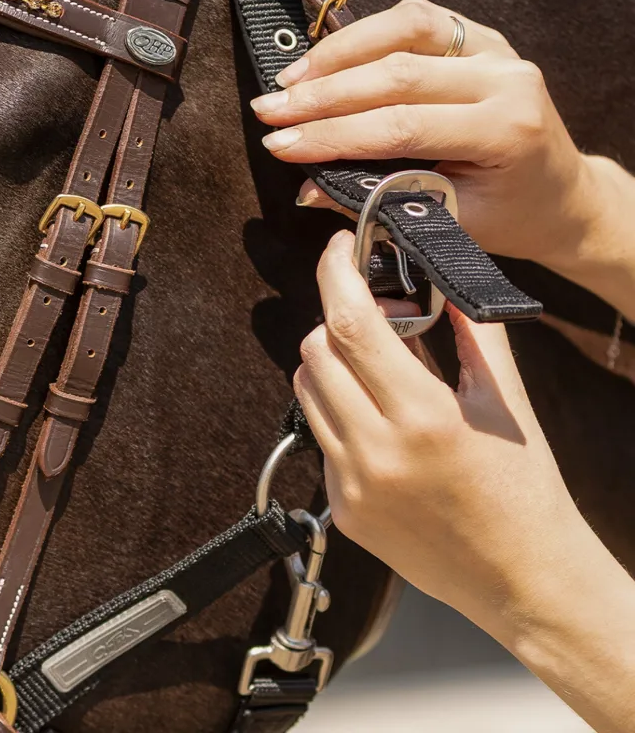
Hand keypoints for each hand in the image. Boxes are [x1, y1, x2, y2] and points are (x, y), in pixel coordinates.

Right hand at [250, 0, 598, 267]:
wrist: (558, 194)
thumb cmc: (509, 218)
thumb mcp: (447, 225)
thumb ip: (379, 202)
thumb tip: (309, 189)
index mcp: (505, 129)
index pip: (400, 126)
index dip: (333, 136)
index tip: (281, 145)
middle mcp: (505, 77)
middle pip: (396, 72)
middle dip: (322, 94)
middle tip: (269, 110)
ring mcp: (496, 49)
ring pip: (405, 28)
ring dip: (339, 53)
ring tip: (290, 81)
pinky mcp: (481, 38)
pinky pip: (417, 20)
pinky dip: (367, 35)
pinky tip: (329, 58)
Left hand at [295, 232, 634, 732]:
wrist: (522, 581)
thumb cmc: (526, 493)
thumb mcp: (507, 404)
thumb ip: (471, 334)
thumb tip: (442, 285)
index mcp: (423, 420)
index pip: (350, 325)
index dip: (335, 275)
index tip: (338, 251)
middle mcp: (376, 454)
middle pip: (314, 353)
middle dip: (333, 319)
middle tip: (370, 316)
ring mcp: (350, 487)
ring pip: (306, 393)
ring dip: (328, 364)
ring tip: (372, 366)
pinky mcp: (341, 511)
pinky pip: (319, 438)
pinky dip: (337, 412)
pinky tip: (375, 421)